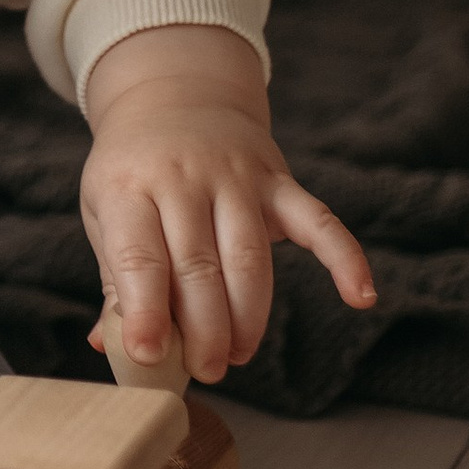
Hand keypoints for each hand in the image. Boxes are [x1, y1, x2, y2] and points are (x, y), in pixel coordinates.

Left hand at [80, 24, 375, 382]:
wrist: (174, 97)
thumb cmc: (134, 172)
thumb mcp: (106, 212)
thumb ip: (116, 279)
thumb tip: (112, 347)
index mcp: (129, 187)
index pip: (138, 256)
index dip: (144, 311)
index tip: (149, 357)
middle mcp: (183, 177)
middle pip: (199, 265)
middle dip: (204, 330)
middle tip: (205, 371)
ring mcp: (235, 176)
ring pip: (249, 257)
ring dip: (247, 317)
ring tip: (236, 356)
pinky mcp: (278, 180)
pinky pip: (318, 220)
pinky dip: (345, 257)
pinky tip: (361, 296)